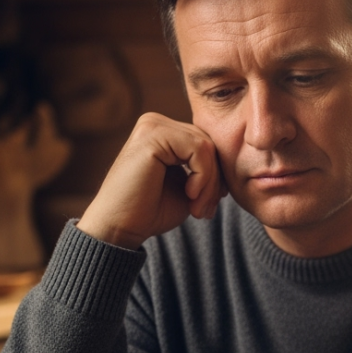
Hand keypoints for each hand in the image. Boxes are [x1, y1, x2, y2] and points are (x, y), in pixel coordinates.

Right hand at [78, 112, 227, 249]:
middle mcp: (155, 123)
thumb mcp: (188, 188)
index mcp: (162, 133)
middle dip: (214, 181)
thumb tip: (233, 161)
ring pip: (207, 146)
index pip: (205, 144)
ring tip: (197, 209)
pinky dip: (203, 176)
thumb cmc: (149, 213)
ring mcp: (152, 125)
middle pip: (208, 143)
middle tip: (204, 211)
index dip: (214, 176)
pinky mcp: (153, 134)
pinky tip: (190, 195)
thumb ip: (205, 170)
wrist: (119, 229)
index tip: (207, 206)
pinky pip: (199, 148)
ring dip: (210, 183)